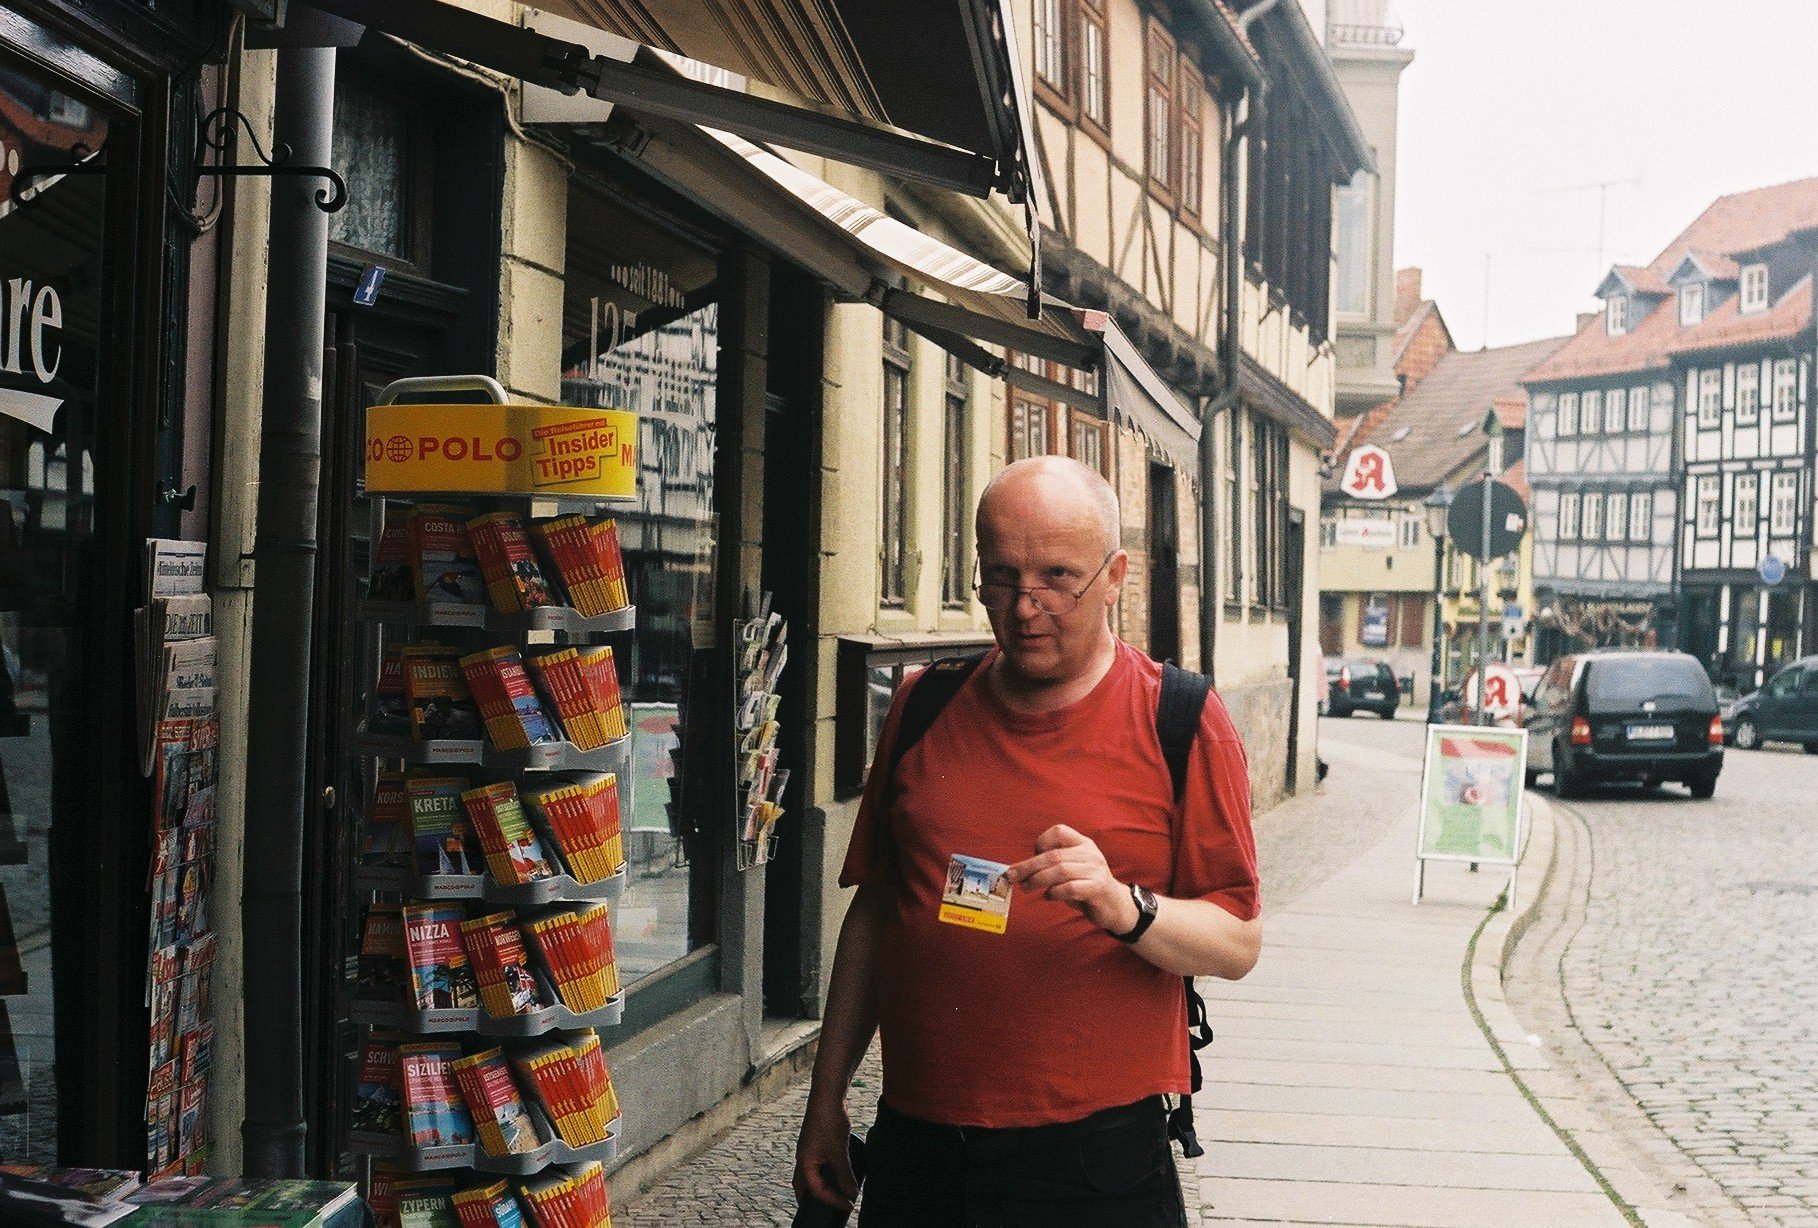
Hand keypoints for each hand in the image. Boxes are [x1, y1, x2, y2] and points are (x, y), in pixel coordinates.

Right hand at [794, 1094, 856, 1210]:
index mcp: (805, 1163)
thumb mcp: (840, 1151)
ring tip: (825, 1194)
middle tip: (817, 1212)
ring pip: (807, 1174)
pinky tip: (829, 1170)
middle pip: (802, 1186)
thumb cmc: (830, 1122)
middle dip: (808, 1200)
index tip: (849, 1206)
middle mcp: (802, 1158)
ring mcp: (807, 1149)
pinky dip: (818, 1173)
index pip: (817, 1191)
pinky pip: (813, 1163)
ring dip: (814, 1186)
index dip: (834, 1201)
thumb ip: (845, 1174)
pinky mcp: (814, 1141)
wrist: (827, 1095)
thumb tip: (852, 1194)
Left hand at [1007, 824, 1137, 933]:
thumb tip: (1019, 870)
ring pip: (1060, 871)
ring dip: (1038, 880)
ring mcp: (1096, 870)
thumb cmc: (1086, 886)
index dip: (1041, 842)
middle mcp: (1090, 853)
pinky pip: (1070, 888)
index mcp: (1083, 843)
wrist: (1116, 905)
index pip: (1059, 831)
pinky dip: (1055, 892)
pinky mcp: (1098, 888)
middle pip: (1054, 855)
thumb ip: (1052, 865)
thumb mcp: (1071, 869)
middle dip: (1029, 866)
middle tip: (1012, 876)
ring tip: (1026, 888)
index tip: (1031, 857)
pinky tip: (1049, 896)